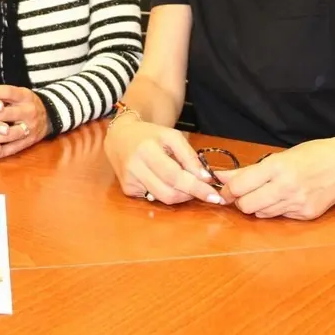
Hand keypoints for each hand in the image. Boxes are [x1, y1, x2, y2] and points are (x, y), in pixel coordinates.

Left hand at [0, 85, 50, 158]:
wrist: (49, 116)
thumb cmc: (25, 103)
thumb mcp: (18, 94)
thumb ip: (0, 95)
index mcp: (25, 96)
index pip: (7, 92)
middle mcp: (29, 111)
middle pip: (7, 114)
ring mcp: (30, 128)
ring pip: (10, 134)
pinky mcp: (29, 142)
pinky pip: (13, 149)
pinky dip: (0, 152)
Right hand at [104, 118, 224, 205]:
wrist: (120, 136)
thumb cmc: (150, 134)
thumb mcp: (172, 136)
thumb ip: (189, 156)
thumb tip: (205, 178)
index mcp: (147, 150)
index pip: (175, 176)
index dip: (196, 187)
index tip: (214, 196)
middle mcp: (135, 167)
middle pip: (169, 192)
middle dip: (190, 194)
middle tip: (203, 190)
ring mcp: (129, 181)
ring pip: (162, 199)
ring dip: (181, 196)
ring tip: (188, 185)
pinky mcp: (127, 189)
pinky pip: (153, 198)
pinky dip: (165, 193)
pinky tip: (166, 182)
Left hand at [216, 134, 334, 219]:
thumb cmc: (313, 154)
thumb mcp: (280, 156)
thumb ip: (249, 170)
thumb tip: (220, 176)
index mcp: (277, 167)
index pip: (239, 187)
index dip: (227, 190)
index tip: (225, 189)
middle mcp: (286, 187)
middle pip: (246, 206)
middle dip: (241, 201)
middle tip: (246, 192)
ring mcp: (297, 203)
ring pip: (261, 214)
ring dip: (259, 206)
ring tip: (270, 192)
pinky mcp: (307, 215)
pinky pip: (280, 217)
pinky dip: (278, 209)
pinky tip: (288, 197)